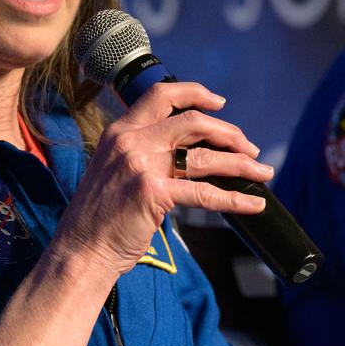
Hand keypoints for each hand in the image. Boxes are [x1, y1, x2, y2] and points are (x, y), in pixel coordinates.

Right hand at [51, 82, 272, 275]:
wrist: (81, 251)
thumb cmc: (100, 218)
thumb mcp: (114, 170)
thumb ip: (142, 153)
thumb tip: (187, 152)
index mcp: (120, 131)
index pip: (161, 95)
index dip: (196, 94)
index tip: (219, 103)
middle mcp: (130, 142)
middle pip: (194, 122)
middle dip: (230, 134)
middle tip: (250, 149)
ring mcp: (141, 166)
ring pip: (206, 157)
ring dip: (242, 164)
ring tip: (263, 172)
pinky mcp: (154, 194)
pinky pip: (206, 194)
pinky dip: (235, 200)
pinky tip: (253, 204)